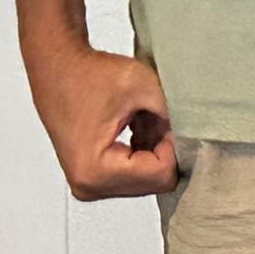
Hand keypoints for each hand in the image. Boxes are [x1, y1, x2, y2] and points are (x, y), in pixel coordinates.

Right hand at [26, 39, 177, 199]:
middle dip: (165, 149)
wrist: (58, 68)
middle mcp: (89, 186)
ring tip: (144, 117)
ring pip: (146, 179)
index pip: (161, 175)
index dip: (175, 144)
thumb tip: (196, 136)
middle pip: (153, 183)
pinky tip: (137, 124)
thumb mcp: (144, 88)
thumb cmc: (91, 75)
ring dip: (154, 149)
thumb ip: (173, 115)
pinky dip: (144, 151)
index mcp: (96, 171)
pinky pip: (134, 174)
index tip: (169, 118)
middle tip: (159, 115)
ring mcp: (89, 184)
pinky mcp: (92, 177)